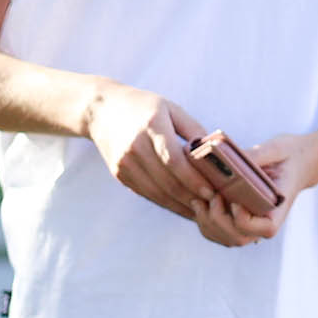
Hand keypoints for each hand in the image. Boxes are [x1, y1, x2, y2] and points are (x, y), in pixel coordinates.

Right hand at [83, 82, 216, 219]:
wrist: (102, 111)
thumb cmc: (143, 106)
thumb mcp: (171, 108)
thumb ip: (192, 129)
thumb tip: (214, 152)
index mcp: (151, 126)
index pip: (174, 160)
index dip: (193, 179)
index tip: (211, 190)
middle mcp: (135, 147)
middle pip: (166, 181)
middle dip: (190, 197)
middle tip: (211, 206)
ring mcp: (124, 163)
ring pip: (155, 192)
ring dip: (178, 205)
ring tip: (198, 211)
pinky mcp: (119, 174)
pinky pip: (145, 192)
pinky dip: (164, 201)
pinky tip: (179, 205)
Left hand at [191, 132, 313, 248]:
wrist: (295, 161)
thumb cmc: (288, 154)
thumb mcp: (276, 148)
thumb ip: (257, 155)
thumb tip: (228, 161)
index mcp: (279, 209)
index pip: (263, 229)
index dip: (243, 220)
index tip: (234, 200)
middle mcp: (265, 224)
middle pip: (238, 238)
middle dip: (218, 219)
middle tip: (212, 196)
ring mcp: (251, 227)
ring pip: (225, 238)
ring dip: (207, 222)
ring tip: (199, 199)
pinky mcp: (238, 222)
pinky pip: (218, 233)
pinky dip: (205, 222)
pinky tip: (198, 202)